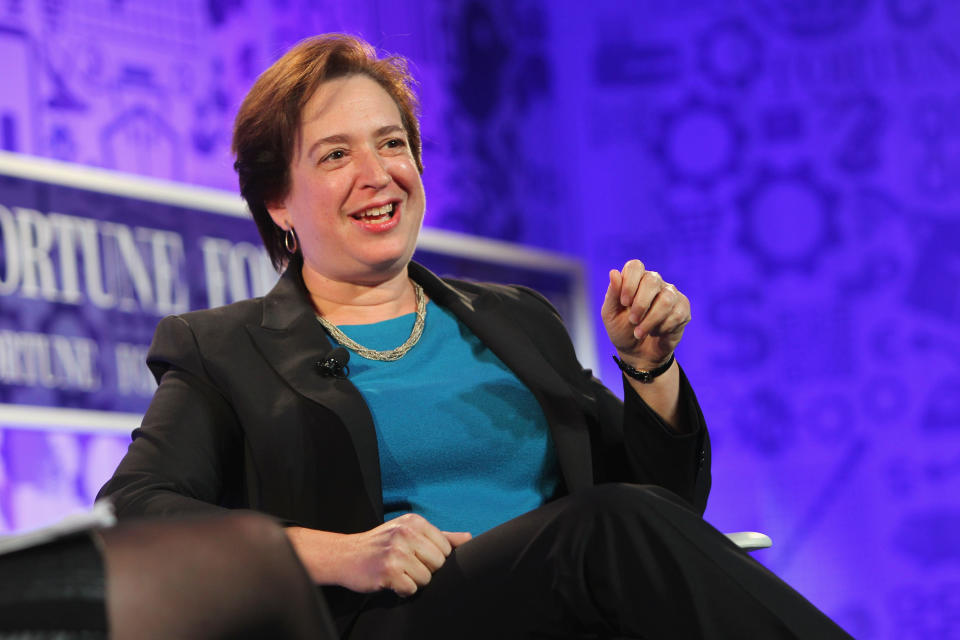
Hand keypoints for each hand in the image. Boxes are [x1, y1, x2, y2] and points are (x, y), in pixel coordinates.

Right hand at [285, 515, 471, 596]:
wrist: (344, 555)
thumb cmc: (381, 545)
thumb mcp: (409, 532)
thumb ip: (440, 536)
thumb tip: (469, 539)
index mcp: (414, 522)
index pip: (446, 548)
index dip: (434, 558)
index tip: (416, 556)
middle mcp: (406, 533)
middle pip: (439, 563)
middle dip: (425, 570)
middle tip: (405, 565)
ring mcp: (396, 552)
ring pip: (426, 578)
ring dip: (413, 581)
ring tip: (397, 572)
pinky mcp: (387, 571)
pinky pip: (411, 589)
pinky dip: (402, 590)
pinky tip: (390, 581)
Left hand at [601, 260, 689, 368]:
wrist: (638, 353)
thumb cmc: (622, 330)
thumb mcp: (611, 315)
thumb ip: (612, 294)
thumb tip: (613, 272)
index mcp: (635, 280)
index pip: (635, 266)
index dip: (629, 283)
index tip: (624, 303)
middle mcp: (654, 283)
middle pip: (652, 280)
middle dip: (640, 304)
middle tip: (632, 321)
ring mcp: (671, 294)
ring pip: (666, 299)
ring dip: (650, 320)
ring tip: (640, 333)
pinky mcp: (683, 309)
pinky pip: (677, 314)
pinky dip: (662, 328)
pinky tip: (656, 332)